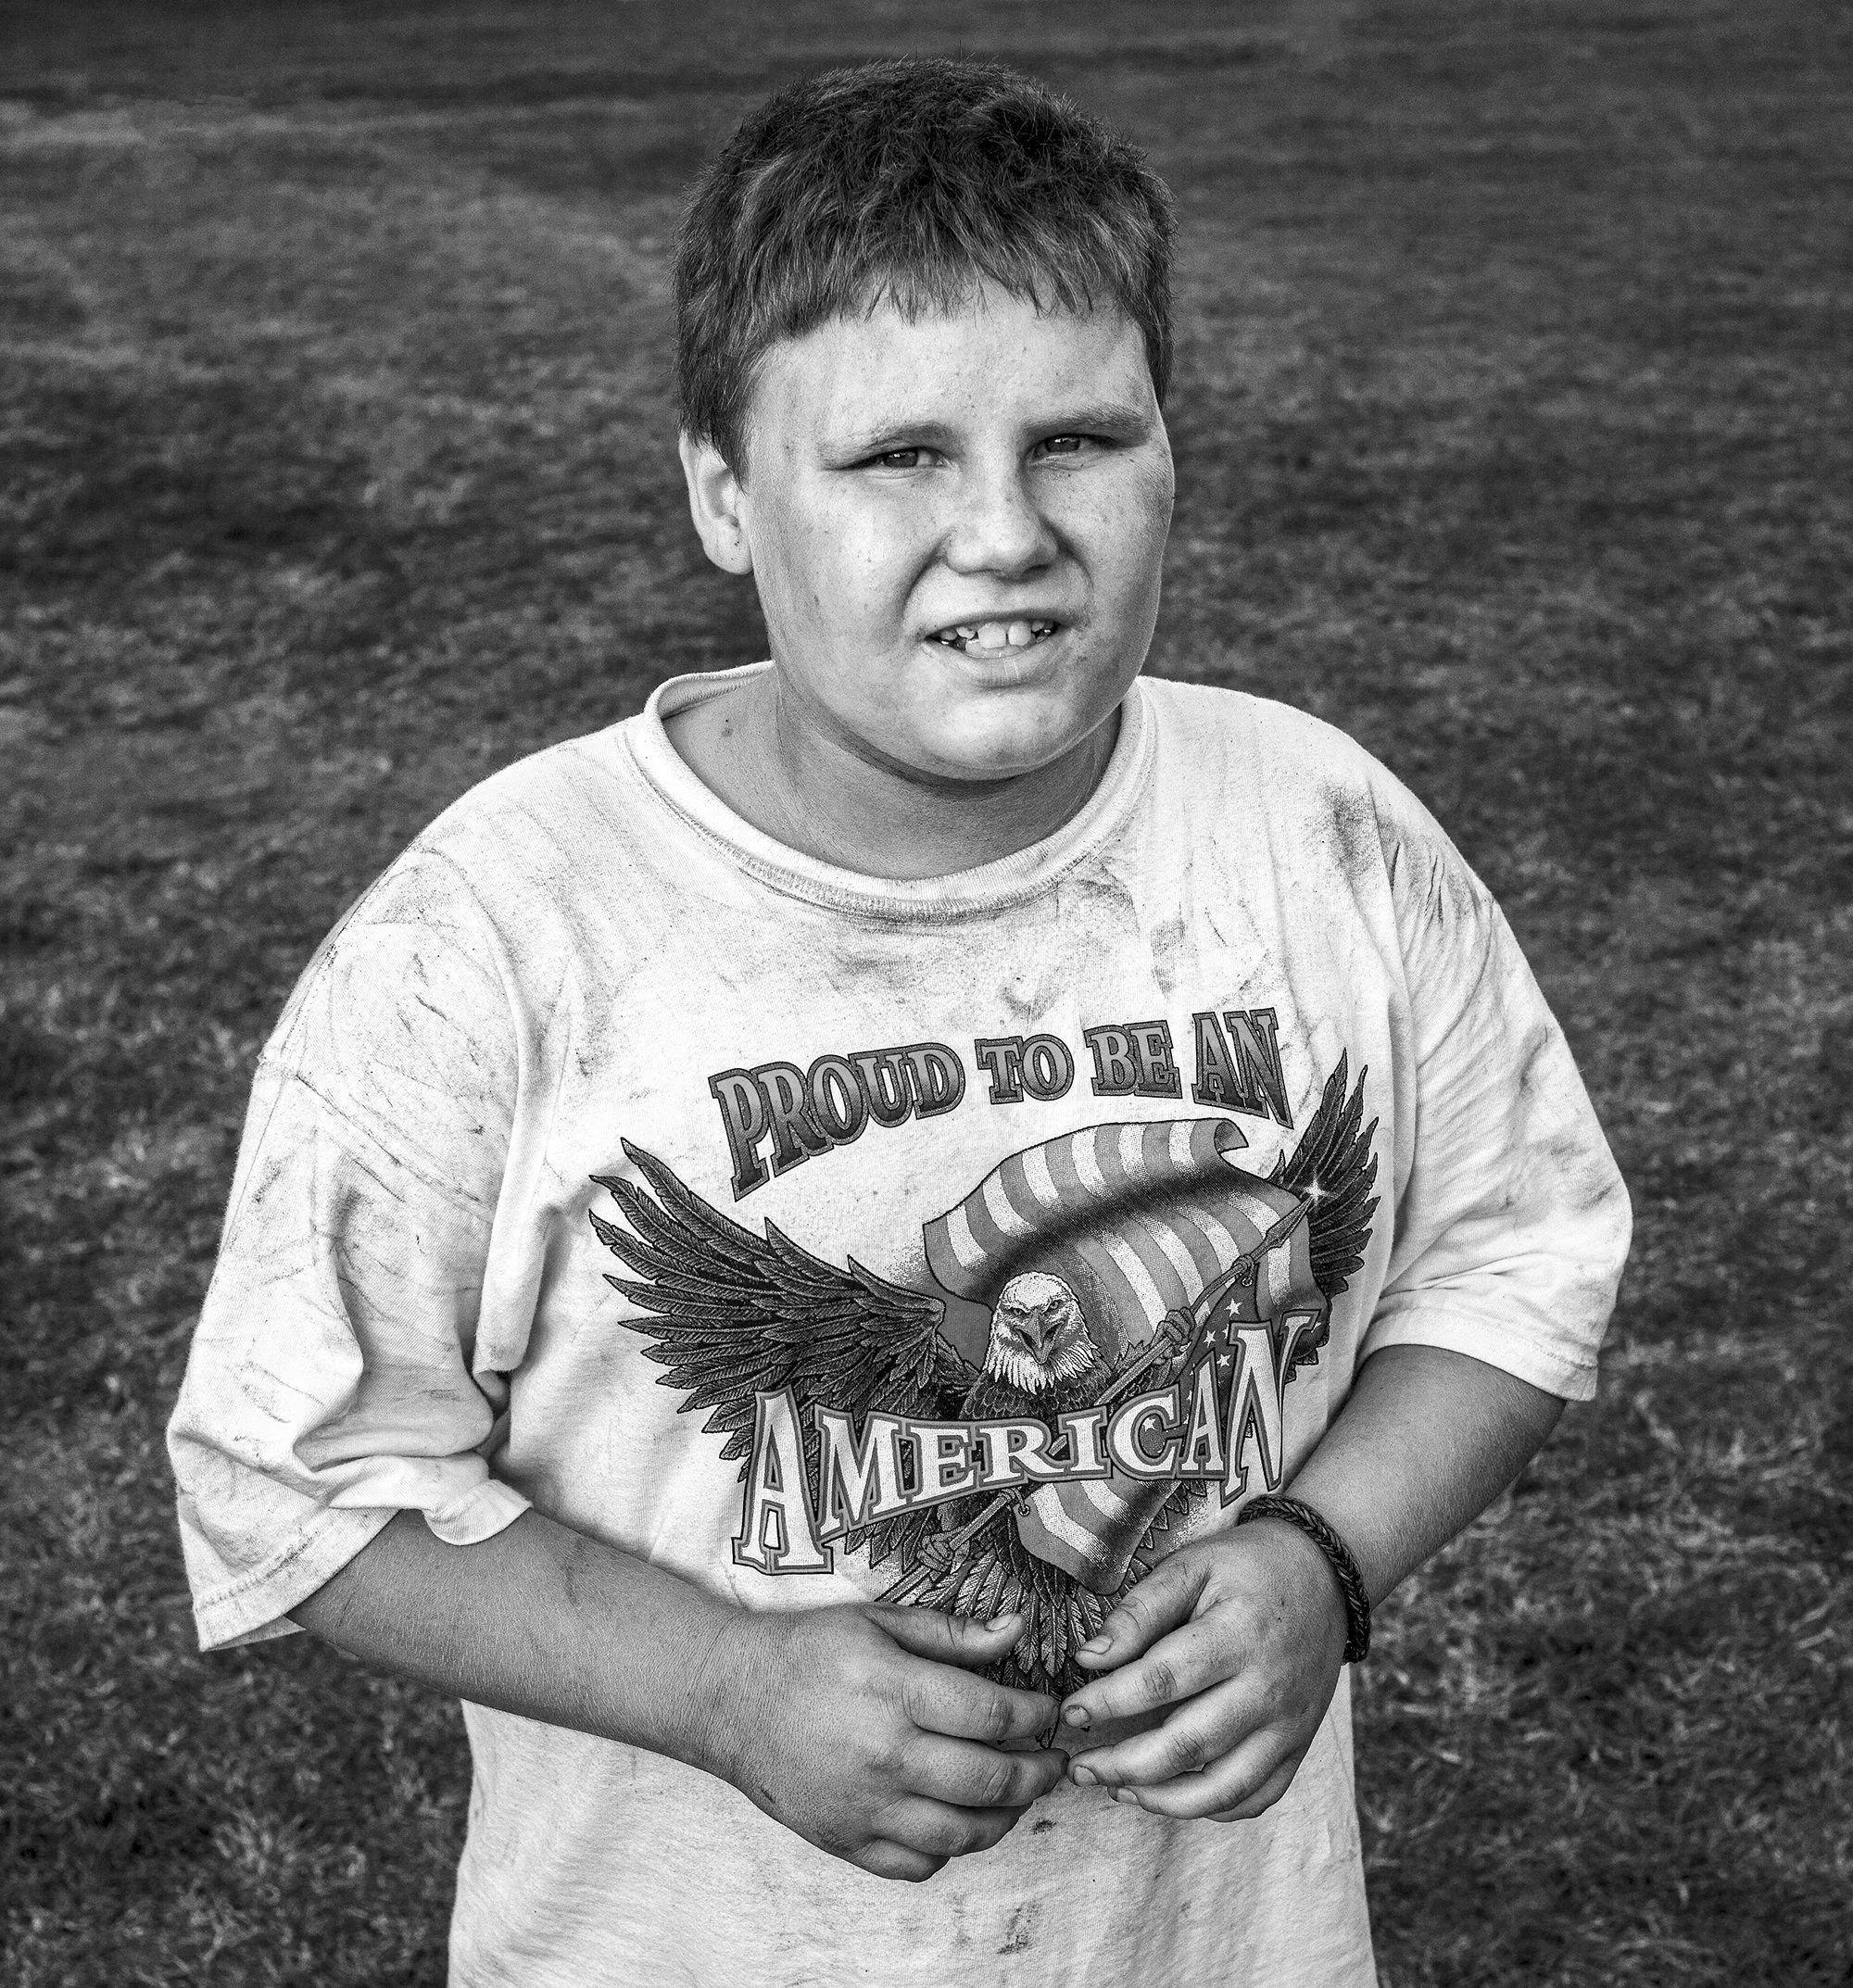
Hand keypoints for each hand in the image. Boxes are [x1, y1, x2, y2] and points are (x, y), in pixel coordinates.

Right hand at [706, 1605, 1065, 1880]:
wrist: (728, 1700)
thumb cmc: (805, 1652)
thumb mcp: (877, 1621)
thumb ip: (951, 1633)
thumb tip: (1018, 1630)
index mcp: (894, 1690)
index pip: (995, 1714)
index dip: (1037, 1715)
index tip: (1050, 1711)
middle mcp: (884, 1754)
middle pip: (990, 1779)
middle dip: (1039, 1772)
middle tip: (1055, 1760)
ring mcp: (864, 1806)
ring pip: (962, 1833)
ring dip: (1007, 1817)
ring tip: (1021, 1794)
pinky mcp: (846, 1841)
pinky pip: (918, 1864)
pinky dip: (951, 1850)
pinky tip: (961, 1820)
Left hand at [1056, 1521, 1346, 1819]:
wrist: (1323, 1577)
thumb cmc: (1246, 1568)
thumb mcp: (1191, 1566)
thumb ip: (1140, 1612)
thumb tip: (1090, 1658)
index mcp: (1236, 1635)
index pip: (1162, 1680)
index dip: (1110, 1701)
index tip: (1071, 1710)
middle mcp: (1266, 1689)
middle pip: (1189, 1745)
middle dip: (1124, 1764)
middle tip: (1080, 1767)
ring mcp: (1287, 1726)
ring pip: (1223, 1789)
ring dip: (1162, 1800)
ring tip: (1117, 1789)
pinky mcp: (1298, 1747)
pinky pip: (1255, 1798)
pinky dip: (1210, 1811)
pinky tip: (1169, 1797)